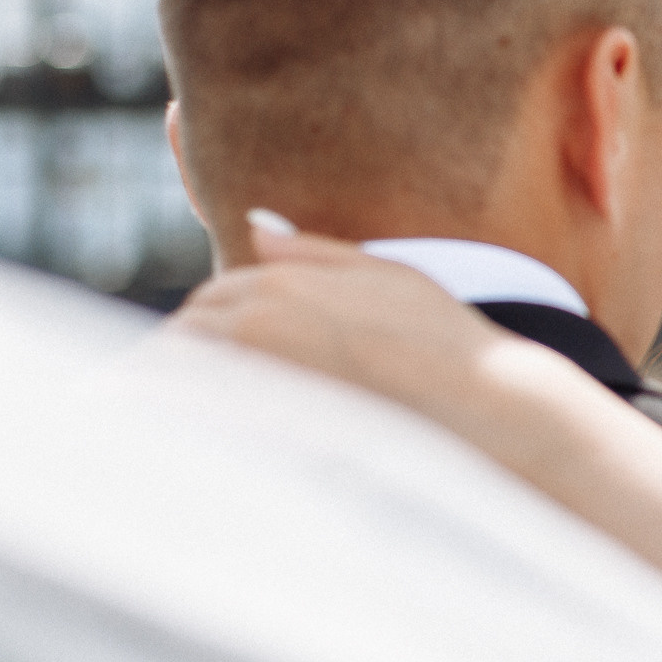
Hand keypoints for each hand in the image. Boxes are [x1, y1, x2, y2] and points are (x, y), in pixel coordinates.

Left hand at [170, 212, 503, 413]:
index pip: (214, 296)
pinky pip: (201, 420)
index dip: (217, 319)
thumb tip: (254, 226)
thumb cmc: (444, 340)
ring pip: (183, 373)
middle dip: (195, 350)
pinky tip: (220, 435)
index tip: (229, 344)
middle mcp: (256, 325)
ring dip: (186, 385)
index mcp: (281, 284)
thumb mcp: (385, 273)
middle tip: (214, 380)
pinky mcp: (259, 431)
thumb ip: (312, 252)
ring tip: (207, 408)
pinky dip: (197, 420)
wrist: (478, 407)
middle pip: (190, 331)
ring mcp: (254, 380)